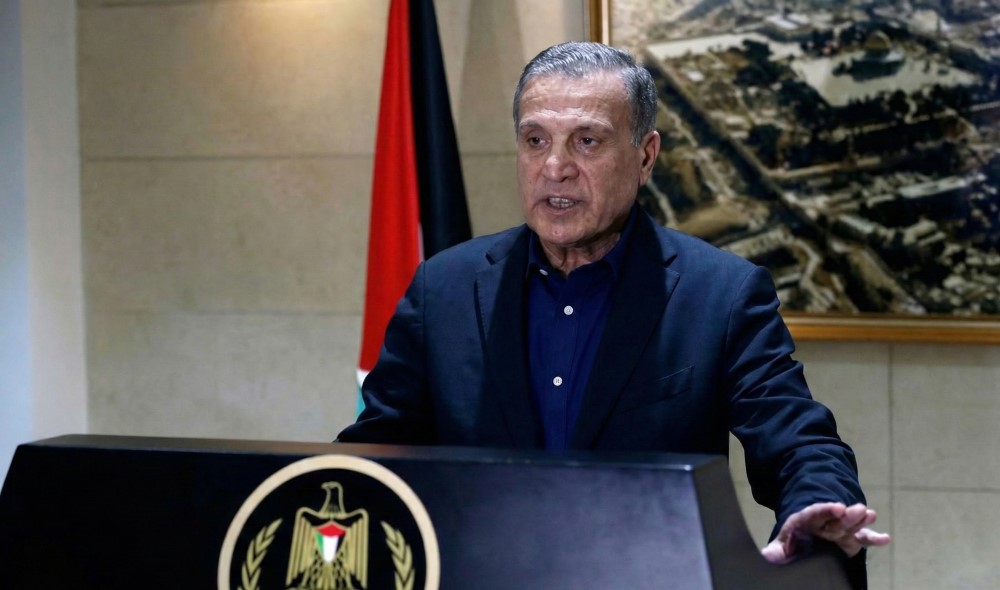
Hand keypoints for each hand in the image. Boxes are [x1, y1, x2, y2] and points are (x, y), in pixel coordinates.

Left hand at [760, 502, 890, 563]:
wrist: (800, 544)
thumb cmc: (790, 545)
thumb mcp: (779, 548)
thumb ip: (774, 552)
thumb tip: (767, 557)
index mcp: (804, 521)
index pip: (815, 513)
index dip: (826, 510)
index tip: (837, 507)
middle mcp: (824, 524)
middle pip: (836, 518)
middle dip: (847, 514)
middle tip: (859, 509)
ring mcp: (838, 531)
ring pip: (850, 524)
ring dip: (861, 519)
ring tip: (870, 514)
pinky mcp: (849, 541)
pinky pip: (862, 539)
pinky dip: (873, 539)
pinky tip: (885, 538)